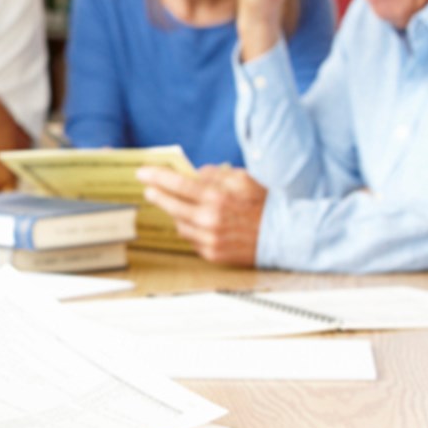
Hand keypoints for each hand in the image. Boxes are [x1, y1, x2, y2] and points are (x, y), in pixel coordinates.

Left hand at [136, 164, 265, 265]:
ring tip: (178, 205)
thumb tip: (194, 174)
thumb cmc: (265, 204)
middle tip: (150, 190)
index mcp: (217, 198)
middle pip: (171, 206)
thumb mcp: (243, 180)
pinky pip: (191, 239)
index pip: (177, 184)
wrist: (285, 237)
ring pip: (179, 224)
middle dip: (157, 196)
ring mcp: (209, 240)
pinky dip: (191, 229)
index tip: (142, 173)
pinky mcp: (212, 254)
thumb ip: (216, 175)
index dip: (157, 177)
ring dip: (176, 213)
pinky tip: (196, 222)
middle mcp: (209, 220)